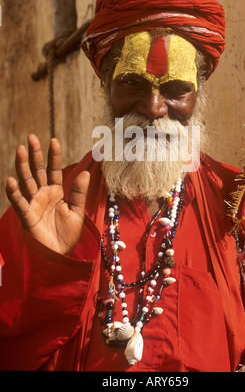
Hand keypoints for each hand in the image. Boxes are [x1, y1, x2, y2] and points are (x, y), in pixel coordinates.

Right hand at [6, 134, 89, 254]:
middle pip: (37, 170)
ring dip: (22, 166)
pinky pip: (19, 202)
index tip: (53, 140)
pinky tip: (11, 180)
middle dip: (34, 154)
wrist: (60, 255)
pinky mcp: (26, 215)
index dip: (53, 155)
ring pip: (26, 181)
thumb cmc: (68, 235)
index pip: (53, 169)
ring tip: (20, 149)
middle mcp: (43, 194)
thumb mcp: (77, 212)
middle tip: (31, 137)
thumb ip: (79, 192)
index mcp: (56, 192)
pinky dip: (14, 192)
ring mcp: (33, 203)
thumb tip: (86, 172)